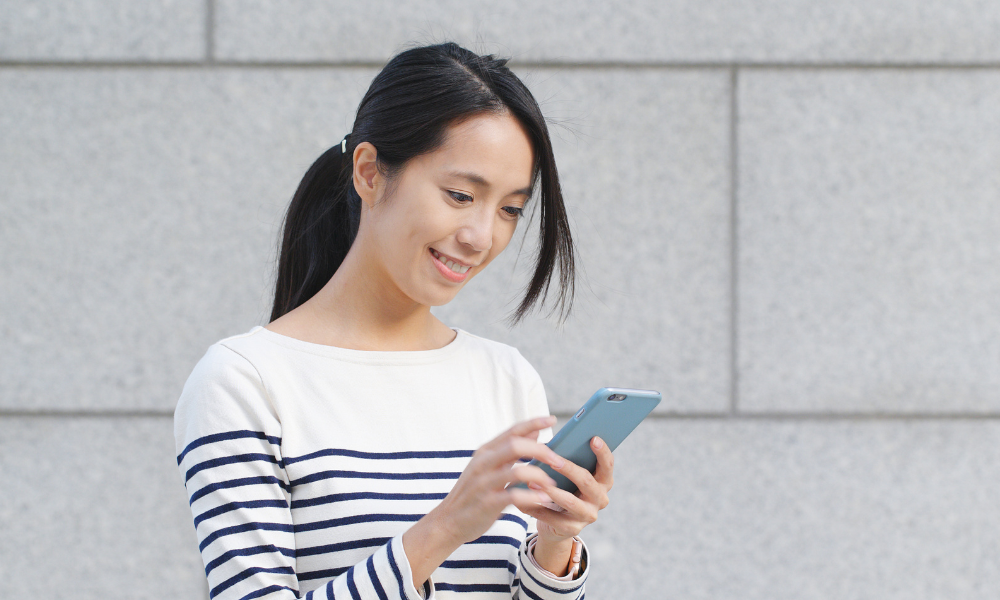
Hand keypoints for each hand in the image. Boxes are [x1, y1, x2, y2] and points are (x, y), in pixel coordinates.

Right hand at [432, 415, 566, 545]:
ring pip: (517, 471)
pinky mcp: (487, 503)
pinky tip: (543, 500)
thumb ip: (511, 451)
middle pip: (516, 446)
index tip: (552, 419)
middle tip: (558, 460)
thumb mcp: (488, 467)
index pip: (512, 431)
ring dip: (539, 476)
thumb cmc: (473, 493)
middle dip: (541, 451)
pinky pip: (514, 496)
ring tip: (552, 485)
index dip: (533, 423)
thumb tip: (535, 432)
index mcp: (485, 452)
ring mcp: (484, 483)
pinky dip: (532, 497)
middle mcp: (483, 463)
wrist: (448, 521)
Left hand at [520, 435, 612, 544]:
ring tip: (532, 482)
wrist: (557, 524)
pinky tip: (521, 500)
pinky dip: (536, 508)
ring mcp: (588, 515)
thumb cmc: (564, 489)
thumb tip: (542, 440)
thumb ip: (564, 458)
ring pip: (569, 501)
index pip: (607, 465)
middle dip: (569, 469)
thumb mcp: (568, 474)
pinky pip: (553, 517)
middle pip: (587, 481)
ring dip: (550, 490)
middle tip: (553, 460)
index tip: (593, 438)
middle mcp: (600, 499)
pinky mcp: (573, 529)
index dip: (602, 452)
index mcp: (603, 481)